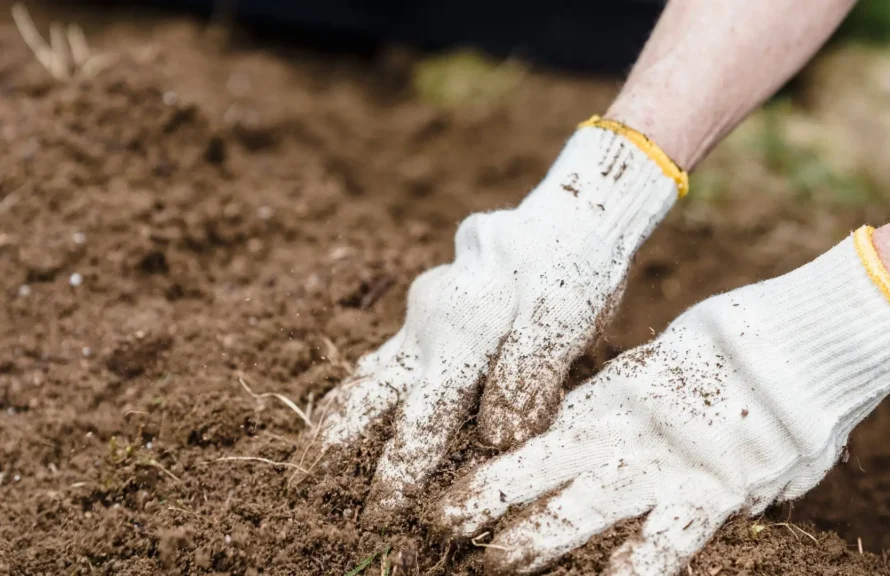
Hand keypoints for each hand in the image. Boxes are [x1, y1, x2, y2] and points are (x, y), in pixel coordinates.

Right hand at [315, 119, 686, 523]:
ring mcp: (420, 320)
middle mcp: (426, 326)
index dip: (401, 472)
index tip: (382, 516)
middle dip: (337, 451)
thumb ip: (529, 374)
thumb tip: (496, 438)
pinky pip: (382, 362)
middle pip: (366, 396)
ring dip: (336, 425)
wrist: (568, 219)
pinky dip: (360, 397)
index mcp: (458, 330)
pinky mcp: (427, 319)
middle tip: (309, 495)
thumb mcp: (566, 317)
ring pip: (364, 377)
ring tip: (308, 469)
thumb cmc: (574, 270)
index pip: (422, 418)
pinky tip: (346, 423)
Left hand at [434, 227, 889, 574]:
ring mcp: (660, 466)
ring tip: (485, 564)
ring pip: (578, 510)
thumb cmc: (749, 343)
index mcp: (612, 398)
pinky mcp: (708, 495)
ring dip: (530, 541)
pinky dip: (629, 574)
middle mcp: (623, 433)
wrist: (807, 336)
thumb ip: (645, 398)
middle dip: (484, 501)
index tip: (448, 482)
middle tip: (432, 526)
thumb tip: (627, 414)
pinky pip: (660, 547)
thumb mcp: (676, 362)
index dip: (493, 462)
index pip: (536, 435)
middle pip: (536, 472)